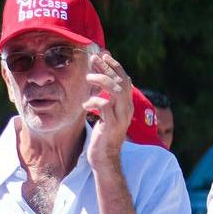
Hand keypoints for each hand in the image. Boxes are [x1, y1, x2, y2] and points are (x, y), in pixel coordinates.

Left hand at [84, 53, 133, 171]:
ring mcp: (121, 118)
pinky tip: (85, 104)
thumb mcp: (105, 114)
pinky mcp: (111, 126)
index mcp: (126, 104)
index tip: (103, 54)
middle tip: (94, 58)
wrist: (105, 158)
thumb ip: (105, 98)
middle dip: (108, 68)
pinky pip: (105, 107)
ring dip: (102, 81)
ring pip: (117, 91)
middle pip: (122, 82)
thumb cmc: (103, 135)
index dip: (114, 65)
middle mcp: (127, 109)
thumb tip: (100, 81)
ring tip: (88, 78)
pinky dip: (95, 101)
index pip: (125, 79)